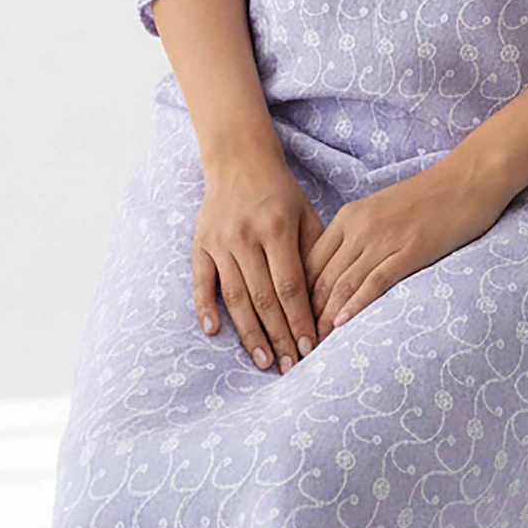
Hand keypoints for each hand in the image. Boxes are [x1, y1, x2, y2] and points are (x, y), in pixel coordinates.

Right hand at [193, 151, 325, 373]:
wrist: (239, 160)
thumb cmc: (281, 193)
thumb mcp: (306, 215)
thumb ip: (315, 254)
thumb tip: (327, 302)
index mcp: (276, 229)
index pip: (290, 287)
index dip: (300, 321)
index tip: (311, 349)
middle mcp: (246, 237)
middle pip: (263, 298)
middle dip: (279, 336)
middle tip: (291, 367)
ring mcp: (220, 241)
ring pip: (235, 297)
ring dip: (249, 334)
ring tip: (264, 361)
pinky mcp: (200, 244)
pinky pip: (201, 281)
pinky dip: (205, 307)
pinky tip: (214, 332)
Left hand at [303, 156, 511, 339]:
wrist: (467, 179)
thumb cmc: (427, 197)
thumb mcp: (381, 211)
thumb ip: (358, 236)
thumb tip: (339, 272)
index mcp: (349, 216)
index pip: (310, 262)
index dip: (298, 296)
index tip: (294, 323)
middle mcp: (359, 228)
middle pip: (321, 278)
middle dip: (307, 315)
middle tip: (299, 345)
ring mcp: (384, 239)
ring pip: (343, 284)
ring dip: (326, 318)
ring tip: (316, 346)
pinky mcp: (410, 250)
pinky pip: (375, 282)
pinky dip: (356, 305)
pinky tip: (344, 325)